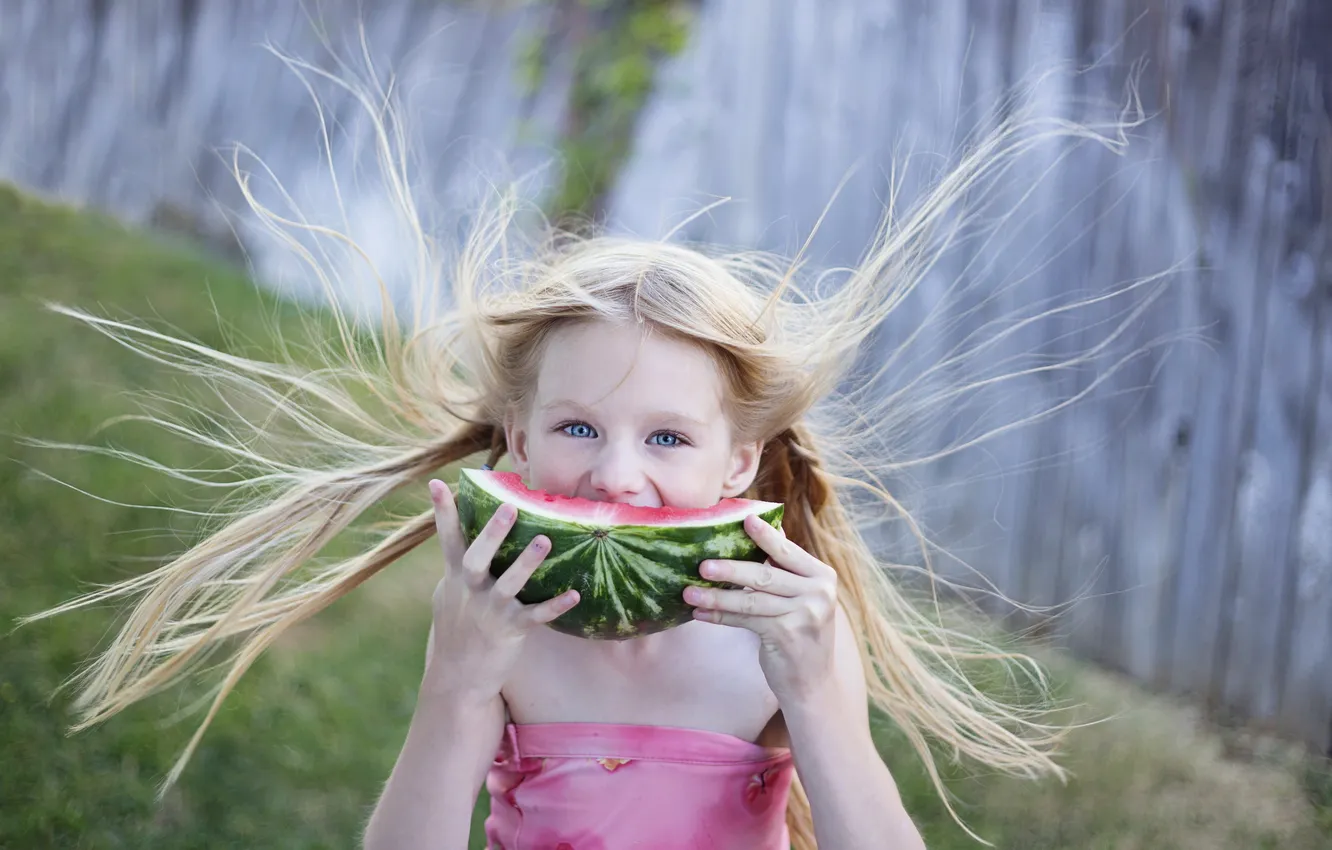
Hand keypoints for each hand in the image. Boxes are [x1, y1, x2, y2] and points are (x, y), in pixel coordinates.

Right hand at [424, 478, 578, 704]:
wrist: (458, 676)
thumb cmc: (458, 627)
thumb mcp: (450, 593)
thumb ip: (458, 564)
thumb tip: (462, 530)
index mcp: (455, 577)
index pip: (447, 538)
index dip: (442, 511)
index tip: (438, 482)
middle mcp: (469, 591)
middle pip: (476, 558)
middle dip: (492, 533)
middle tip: (510, 507)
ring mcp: (489, 611)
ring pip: (508, 585)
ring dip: (526, 564)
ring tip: (544, 541)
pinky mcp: (510, 630)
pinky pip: (535, 616)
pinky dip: (554, 606)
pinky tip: (575, 595)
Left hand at [684, 513, 838, 704]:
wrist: (814, 683)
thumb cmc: (802, 633)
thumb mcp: (803, 597)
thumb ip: (786, 569)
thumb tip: (765, 530)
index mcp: (822, 576)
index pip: (787, 552)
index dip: (765, 535)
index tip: (743, 520)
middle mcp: (818, 592)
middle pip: (765, 574)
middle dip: (730, 568)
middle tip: (702, 565)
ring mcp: (804, 614)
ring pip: (751, 599)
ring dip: (716, 596)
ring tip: (689, 592)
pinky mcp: (786, 635)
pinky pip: (745, 620)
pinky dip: (720, 617)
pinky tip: (700, 614)